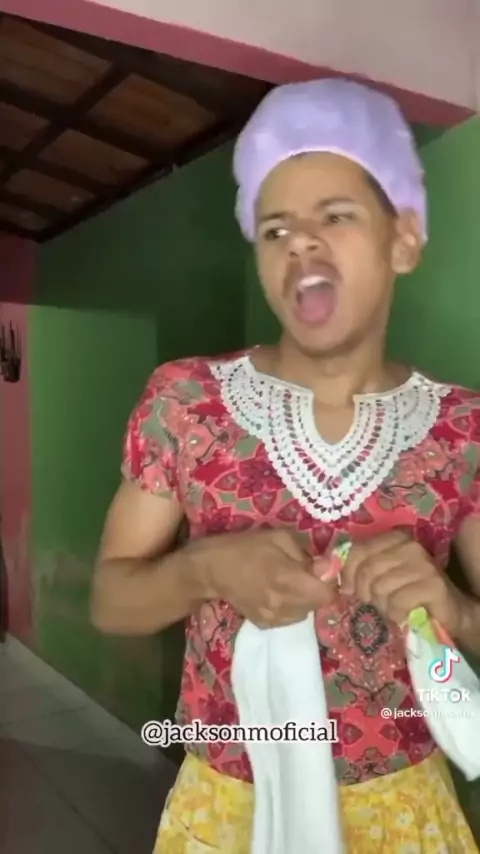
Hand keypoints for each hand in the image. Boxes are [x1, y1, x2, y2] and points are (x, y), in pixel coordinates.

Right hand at [188, 529, 335, 627]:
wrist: (213, 569)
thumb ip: (306, 554)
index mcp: (287, 579)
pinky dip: (290, 607)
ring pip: (305, 613)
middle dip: (317, 589)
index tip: (322, 571)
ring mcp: (273, 618)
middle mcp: (282, 604)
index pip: (326, 594)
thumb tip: (327, 567)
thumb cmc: (247, 547)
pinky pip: (290, 618)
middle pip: (318, 604)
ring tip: (288, 582)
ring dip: (304, 599)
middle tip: (303, 573)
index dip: (329, 582)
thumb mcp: (280, 538)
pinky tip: (277, 592)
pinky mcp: (265, 624)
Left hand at [341, 529, 462, 633]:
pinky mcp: (433, 585)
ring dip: (382, 605)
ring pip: (380, 588)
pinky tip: (402, 615)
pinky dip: (395, 614)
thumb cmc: (407, 592)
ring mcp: (423, 564)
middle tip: (374, 602)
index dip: (347, 573)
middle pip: (367, 570)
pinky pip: (397, 602)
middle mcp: (410, 545)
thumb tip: (321, 571)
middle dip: (364, 592)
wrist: (448, 611)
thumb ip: (354, 568)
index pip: (358, 550)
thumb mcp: (379, 575)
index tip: (348, 590)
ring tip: (392, 607)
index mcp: (394, 537)